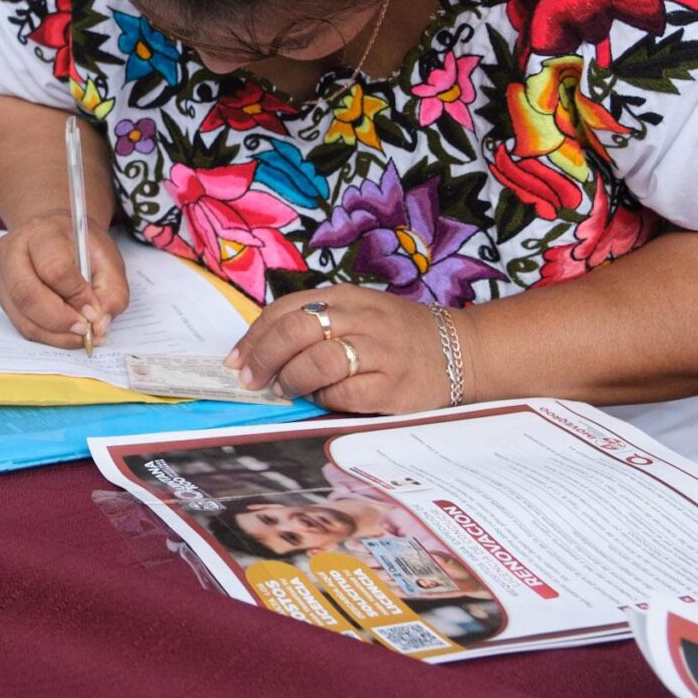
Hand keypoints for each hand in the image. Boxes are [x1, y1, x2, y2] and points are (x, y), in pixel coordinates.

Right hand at [0, 212, 131, 349]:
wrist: (54, 237)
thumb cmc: (81, 247)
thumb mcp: (108, 260)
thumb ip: (113, 292)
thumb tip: (99, 324)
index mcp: (42, 232)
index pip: (54, 268)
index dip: (76, 295)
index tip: (95, 311)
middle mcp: (14, 251)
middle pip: (26, 293)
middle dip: (60, 320)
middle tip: (86, 330)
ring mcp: (4, 276)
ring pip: (22, 316)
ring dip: (55, 334)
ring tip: (81, 335)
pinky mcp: (4, 297)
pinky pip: (22, 326)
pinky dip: (48, 336)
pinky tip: (67, 335)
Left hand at [226, 289, 462, 414]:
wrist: (462, 350)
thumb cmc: (398, 335)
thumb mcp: (359, 313)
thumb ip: (316, 323)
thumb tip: (259, 353)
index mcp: (347, 297)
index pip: (286, 309)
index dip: (255, 336)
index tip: (236, 359)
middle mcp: (362, 319)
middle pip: (296, 331)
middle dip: (263, 358)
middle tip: (251, 380)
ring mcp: (380, 351)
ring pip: (318, 361)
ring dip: (291, 380)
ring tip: (284, 391)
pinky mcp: (395, 386)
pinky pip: (345, 393)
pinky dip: (325, 399)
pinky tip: (322, 400)